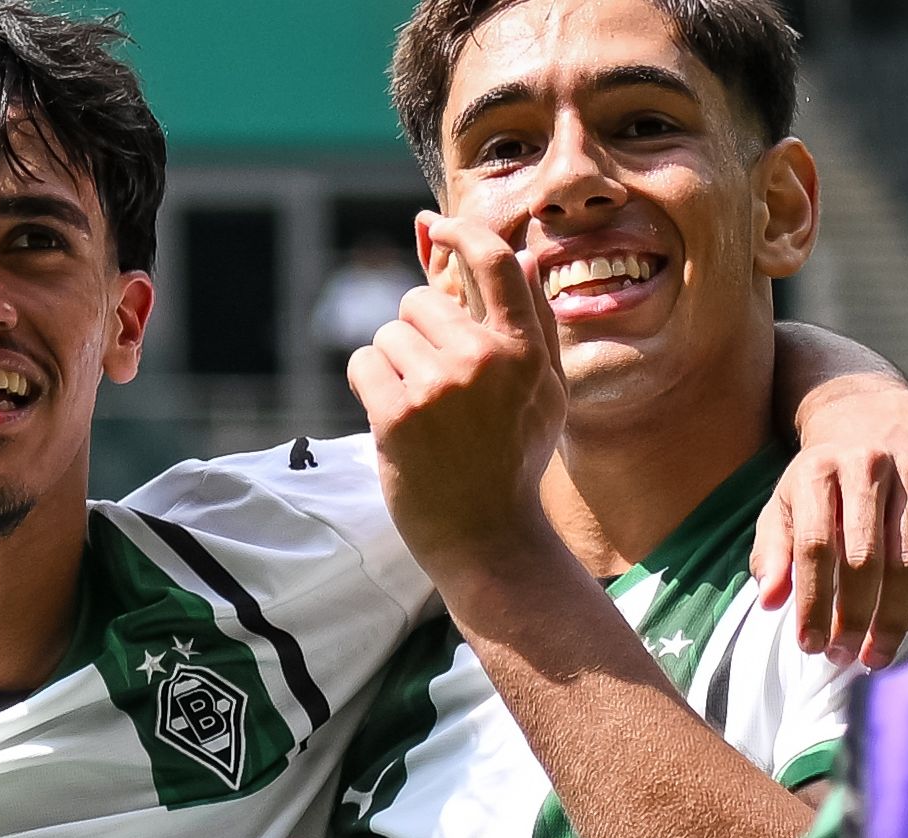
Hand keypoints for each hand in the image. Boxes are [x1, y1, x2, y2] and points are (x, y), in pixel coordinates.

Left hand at [356, 214, 572, 602]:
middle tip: (433, 383)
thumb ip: (535, 320)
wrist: (489, 539)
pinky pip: (361, 363)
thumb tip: (523, 252)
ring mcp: (438, 387)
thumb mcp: (546, 391)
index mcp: (524, 351)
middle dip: (415, 332)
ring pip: (387, 335)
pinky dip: (367, 385)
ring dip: (391, 365)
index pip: (492, 262)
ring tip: (419, 410)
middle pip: (418, 300)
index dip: (459, 232)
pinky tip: (392, 418)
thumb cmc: (514, 462)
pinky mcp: (396, 415)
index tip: (437, 227)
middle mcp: (483, 361)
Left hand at [752, 380, 907, 668]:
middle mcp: (870, 467)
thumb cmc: (821, 477)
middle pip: (865, 559)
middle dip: (854, 617)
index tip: (810, 646)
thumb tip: (771, 602)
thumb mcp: (785, 503)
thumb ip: (774, 551)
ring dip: (893, 617)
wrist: (873, 416)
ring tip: (878, 654)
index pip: (815, 547)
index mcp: (819, 471)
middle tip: (846, 658)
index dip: (812, 602)